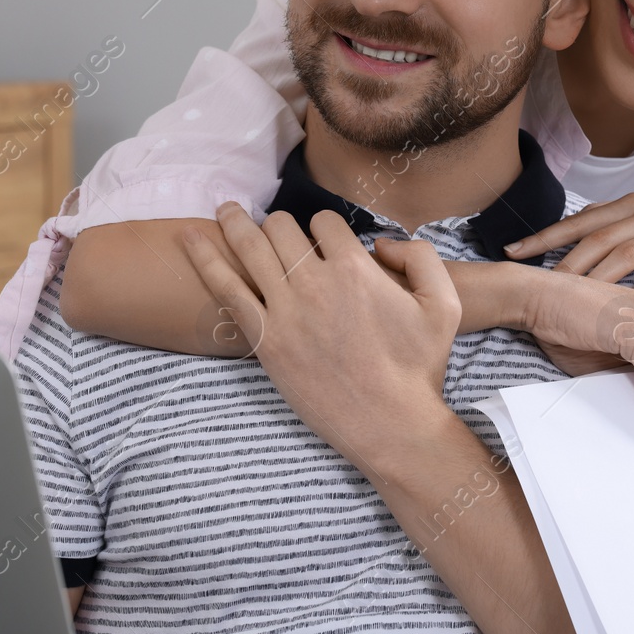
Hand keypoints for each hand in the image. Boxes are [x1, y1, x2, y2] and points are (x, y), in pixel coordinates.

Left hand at [179, 202, 460, 475]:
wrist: (392, 424)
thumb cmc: (420, 368)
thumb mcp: (446, 303)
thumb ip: (421, 256)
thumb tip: (381, 242)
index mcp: (356, 268)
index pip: (325, 222)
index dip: (325, 228)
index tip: (324, 243)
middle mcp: (316, 282)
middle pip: (282, 227)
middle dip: (280, 224)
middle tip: (277, 232)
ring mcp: (286, 311)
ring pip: (251, 248)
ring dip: (235, 222)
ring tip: (225, 209)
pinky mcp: (265, 340)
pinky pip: (227, 289)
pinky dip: (205, 259)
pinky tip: (188, 238)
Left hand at [503, 192, 633, 296]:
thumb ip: (617, 227)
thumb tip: (572, 243)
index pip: (581, 220)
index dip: (545, 235)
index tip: (512, 250)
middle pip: (598, 237)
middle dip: (562, 259)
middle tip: (533, 282)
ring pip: (626, 255)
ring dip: (594, 277)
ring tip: (568, 298)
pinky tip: (622, 309)